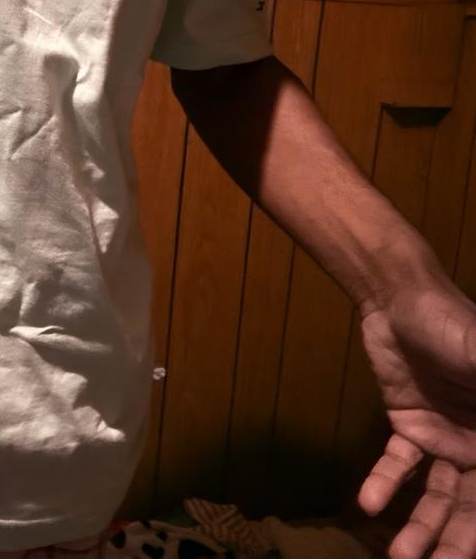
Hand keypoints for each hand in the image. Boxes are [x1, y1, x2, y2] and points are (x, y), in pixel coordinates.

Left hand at [357, 283, 475, 558]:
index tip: (469, 555)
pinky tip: (368, 503)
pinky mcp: (409, 425)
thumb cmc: (453, 325)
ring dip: (422, 527)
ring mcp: (446, 438)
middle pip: (475, 506)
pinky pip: (399, 464)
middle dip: (459, 542)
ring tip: (401, 557)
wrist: (400, 299)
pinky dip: (385, 483)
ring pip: (439, 495)